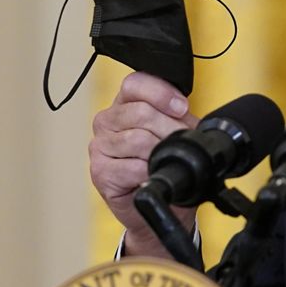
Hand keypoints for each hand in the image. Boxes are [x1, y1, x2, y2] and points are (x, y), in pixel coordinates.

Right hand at [89, 71, 198, 257]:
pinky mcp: (99, 171)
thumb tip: (186, 114)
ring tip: (167, 160)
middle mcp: (107, 120)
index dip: (161, 93)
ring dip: (160, 152)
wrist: (163, 202)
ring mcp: (100, 145)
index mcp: (125, 103)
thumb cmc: (166, 163)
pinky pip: (131, 167)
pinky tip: (153, 175)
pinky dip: (149, 172)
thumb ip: (178, 117)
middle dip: (170, 129)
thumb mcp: (176, 132)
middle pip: (140, 112)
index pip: (135, 83)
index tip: (181, 108)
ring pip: (137, 139)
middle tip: (181, 143)